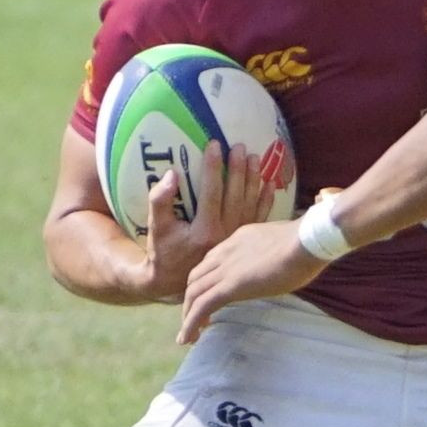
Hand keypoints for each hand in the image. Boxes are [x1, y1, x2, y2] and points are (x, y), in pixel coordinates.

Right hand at [135, 138, 285, 302]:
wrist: (175, 280)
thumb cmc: (163, 251)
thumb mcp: (156, 227)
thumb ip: (160, 201)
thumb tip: (171, 175)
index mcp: (204, 231)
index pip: (212, 192)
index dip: (213, 168)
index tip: (215, 145)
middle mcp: (224, 234)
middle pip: (235, 196)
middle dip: (238, 169)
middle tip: (240, 146)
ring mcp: (236, 238)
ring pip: (249, 205)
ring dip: (253, 180)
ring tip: (255, 157)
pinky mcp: (243, 241)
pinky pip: (257, 217)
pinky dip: (265, 200)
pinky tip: (270, 184)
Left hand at [177, 210, 324, 342]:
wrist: (305, 242)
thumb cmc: (306, 244)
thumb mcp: (283, 246)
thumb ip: (273, 254)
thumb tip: (281, 264)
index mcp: (238, 241)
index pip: (212, 261)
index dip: (206, 280)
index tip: (210, 295)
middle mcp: (225, 253)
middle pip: (196, 277)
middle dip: (192, 298)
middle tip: (196, 318)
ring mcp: (225, 270)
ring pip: (194, 293)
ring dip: (188, 314)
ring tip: (189, 334)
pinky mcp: (229, 287)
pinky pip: (202, 306)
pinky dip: (190, 324)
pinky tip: (189, 338)